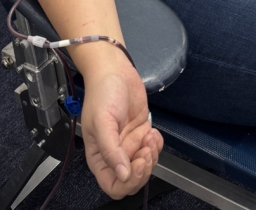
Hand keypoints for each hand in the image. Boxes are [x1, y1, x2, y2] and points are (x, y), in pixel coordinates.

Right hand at [80, 57, 162, 196]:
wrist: (115, 70)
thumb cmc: (102, 92)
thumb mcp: (102, 121)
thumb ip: (111, 150)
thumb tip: (122, 175)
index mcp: (99, 156)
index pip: (113, 186)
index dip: (127, 182)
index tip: (137, 165)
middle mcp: (115, 154)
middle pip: (132, 180)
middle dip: (143, 169)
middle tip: (145, 149)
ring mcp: (129, 144)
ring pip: (145, 166)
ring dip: (151, 155)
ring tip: (149, 136)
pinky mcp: (141, 132)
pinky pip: (153, 149)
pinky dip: (157, 145)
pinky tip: (152, 131)